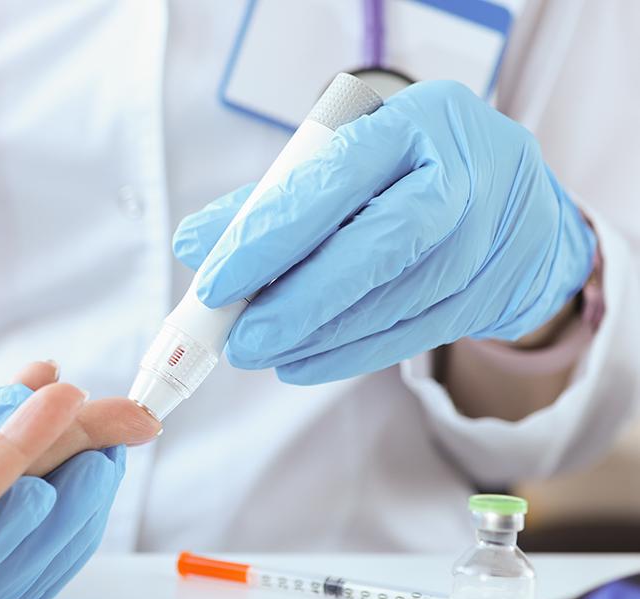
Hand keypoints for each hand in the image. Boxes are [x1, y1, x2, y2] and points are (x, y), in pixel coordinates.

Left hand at [173, 80, 595, 383]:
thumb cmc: (410, 174)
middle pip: (378, 246)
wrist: (519, 206)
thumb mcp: (351, 163)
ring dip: (320, 335)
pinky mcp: (494, 291)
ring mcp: (490, 236)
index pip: (335, 180)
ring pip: (396, 299)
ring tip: (263, 351)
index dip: (270, 236)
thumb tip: (193, 242)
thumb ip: (271, 200)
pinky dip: (351, 354)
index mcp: (419, 122)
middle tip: (240, 341)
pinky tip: (304, 362)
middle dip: (299, 301)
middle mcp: (464, 175)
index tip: (215, 283)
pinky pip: (414, 334)